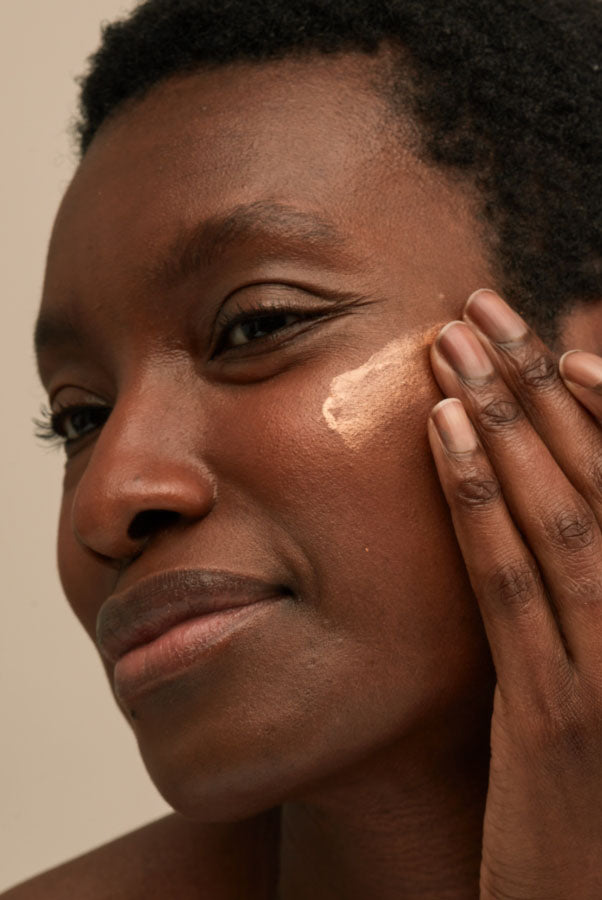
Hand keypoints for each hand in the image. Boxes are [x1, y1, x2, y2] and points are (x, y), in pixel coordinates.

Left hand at [427, 290, 601, 899]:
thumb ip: (582, 590)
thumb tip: (552, 507)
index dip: (601, 402)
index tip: (558, 334)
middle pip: (597, 474)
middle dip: (543, 380)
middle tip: (491, 304)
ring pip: (557, 511)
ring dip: (507, 415)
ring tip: (460, 338)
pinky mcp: (553, 718)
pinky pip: (510, 583)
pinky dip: (476, 498)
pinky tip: (442, 430)